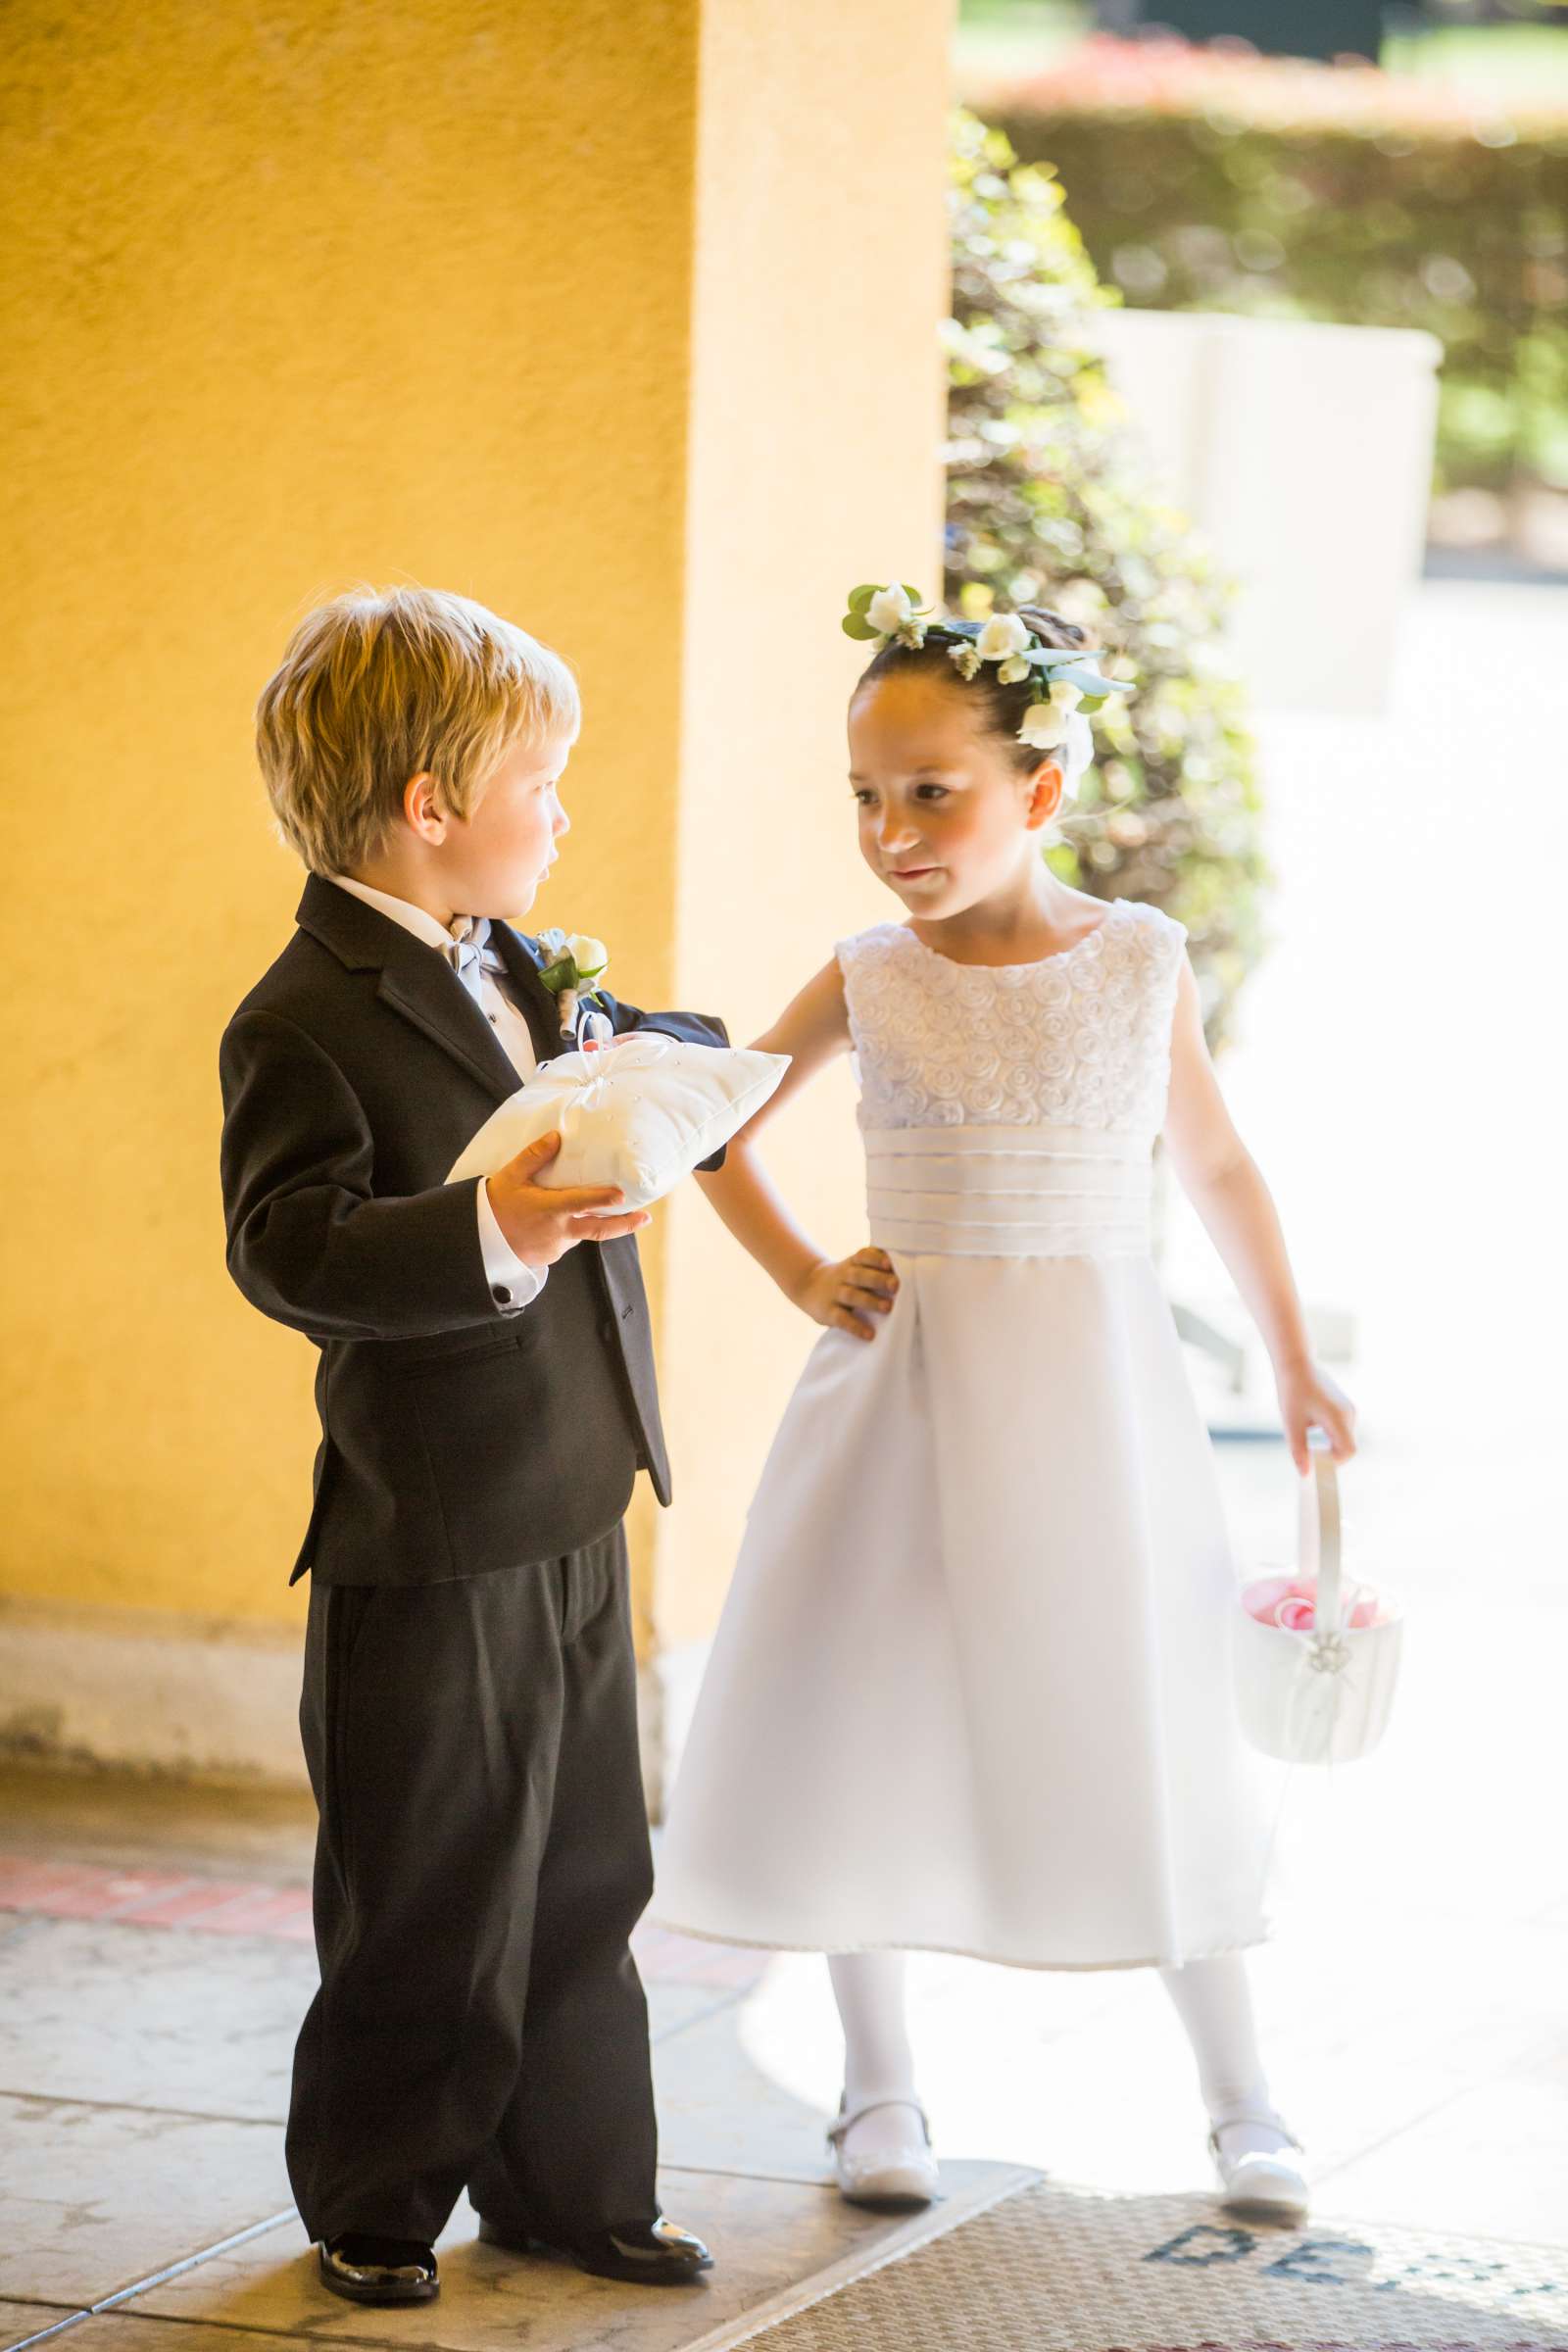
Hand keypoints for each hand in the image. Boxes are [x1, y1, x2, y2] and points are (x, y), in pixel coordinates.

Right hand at [485, 1130, 650, 1265]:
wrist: (478, 1240)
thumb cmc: (494, 1205)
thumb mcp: (510, 1176)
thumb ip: (534, 1156)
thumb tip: (556, 1136)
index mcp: (549, 1210)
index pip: (581, 1204)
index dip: (603, 1200)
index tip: (622, 1196)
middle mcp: (557, 1232)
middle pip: (598, 1230)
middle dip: (625, 1224)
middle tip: (644, 1217)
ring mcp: (556, 1247)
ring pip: (581, 1233)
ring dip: (588, 1223)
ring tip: (595, 1209)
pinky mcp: (551, 1256)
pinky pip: (566, 1241)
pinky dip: (568, 1230)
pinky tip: (559, 1221)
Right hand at [791, 1246, 898, 1340]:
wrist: (808, 1285)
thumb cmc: (845, 1278)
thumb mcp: (853, 1267)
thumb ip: (874, 1268)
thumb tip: (910, 1274)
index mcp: (852, 1263)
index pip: (863, 1256)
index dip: (876, 1258)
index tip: (890, 1263)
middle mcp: (843, 1276)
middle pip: (859, 1275)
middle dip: (878, 1279)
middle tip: (896, 1285)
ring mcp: (834, 1293)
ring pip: (852, 1295)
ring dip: (870, 1301)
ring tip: (888, 1307)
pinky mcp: (827, 1312)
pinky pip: (842, 1319)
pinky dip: (856, 1326)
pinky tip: (870, 1334)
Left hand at [1274, 1356, 1356, 1473]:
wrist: (1296, 1363)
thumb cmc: (1292, 1391)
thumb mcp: (1291, 1424)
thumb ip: (1299, 1450)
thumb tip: (1305, 1474)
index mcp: (1339, 1417)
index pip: (1349, 1451)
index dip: (1333, 1461)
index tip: (1313, 1458)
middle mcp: (1349, 1413)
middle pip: (1346, 1447)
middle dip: (1328, 1454)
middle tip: (1305, 1450)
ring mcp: (1348, 1409)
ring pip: (1343, 1439)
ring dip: (1326, 1443)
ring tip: (1303, 1432)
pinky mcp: (1344, 1407)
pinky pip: (1340, 1429)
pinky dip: (1327, 1434)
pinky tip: (1308, 1424)